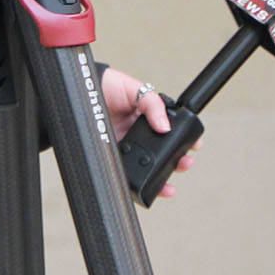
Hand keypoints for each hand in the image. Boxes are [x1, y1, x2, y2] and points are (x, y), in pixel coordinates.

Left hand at [102, 68, 195, 198]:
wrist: (78, 92)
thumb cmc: (106, 86)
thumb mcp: (134, 89)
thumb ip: (152, 103)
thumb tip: (166, 127)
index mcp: (147, 117)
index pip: (170, 131)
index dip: (184, 140)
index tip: (195, 145)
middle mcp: (139, 135)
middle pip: (163, 153)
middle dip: (179, 160)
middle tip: (186, 162)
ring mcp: (127, 148)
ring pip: (148, 167)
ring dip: (162, 177)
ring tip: (170, 182)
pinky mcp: (113, 158)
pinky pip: (128, 174)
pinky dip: (139, 184)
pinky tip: (150, 188)